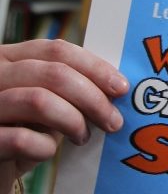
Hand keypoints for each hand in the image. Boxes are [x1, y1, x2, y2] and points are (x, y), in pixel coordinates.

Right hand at [0, 40, 127, 192]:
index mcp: (9, 57)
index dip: (94, 67)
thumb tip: (112, 88)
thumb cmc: (15, 130)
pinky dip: (43, 147)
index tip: (121, 87)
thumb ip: (64, 87)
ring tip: (83, 136)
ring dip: (72, 120)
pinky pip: (20, 138)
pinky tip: (48, 152)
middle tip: (113, 120)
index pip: (58, 50)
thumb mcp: (40, 101)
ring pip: (38, 100)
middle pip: (54, 73)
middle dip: (92, 97)